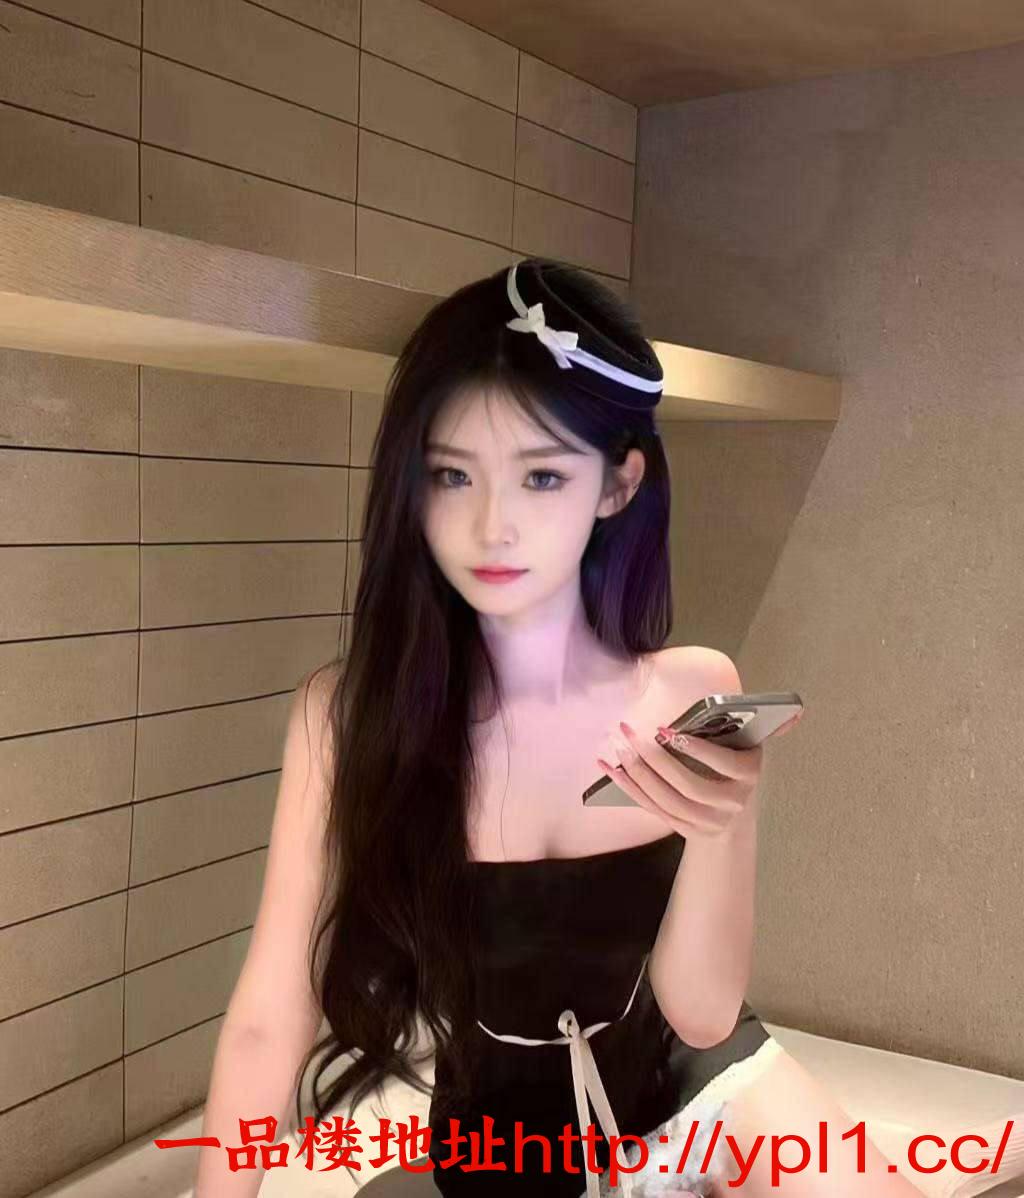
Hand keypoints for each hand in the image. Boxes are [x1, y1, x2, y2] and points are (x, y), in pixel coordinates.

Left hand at [596, 710, 803, 838]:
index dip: (695, 748)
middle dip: (655, 760)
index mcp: (750, 774)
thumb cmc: (735, 763)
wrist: (733, 811)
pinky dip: (629, 789)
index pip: (724, 764)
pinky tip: (610, 768)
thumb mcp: (749, 744)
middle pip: (689, 786)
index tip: (665, 730)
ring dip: (637, 774)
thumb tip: (796, 711)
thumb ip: (768, 724)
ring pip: (668, 801)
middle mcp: (734, 803)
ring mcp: (710, 821)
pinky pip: (654, 810)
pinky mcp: (687, 830)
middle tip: (629, 734)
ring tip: (618, 747)